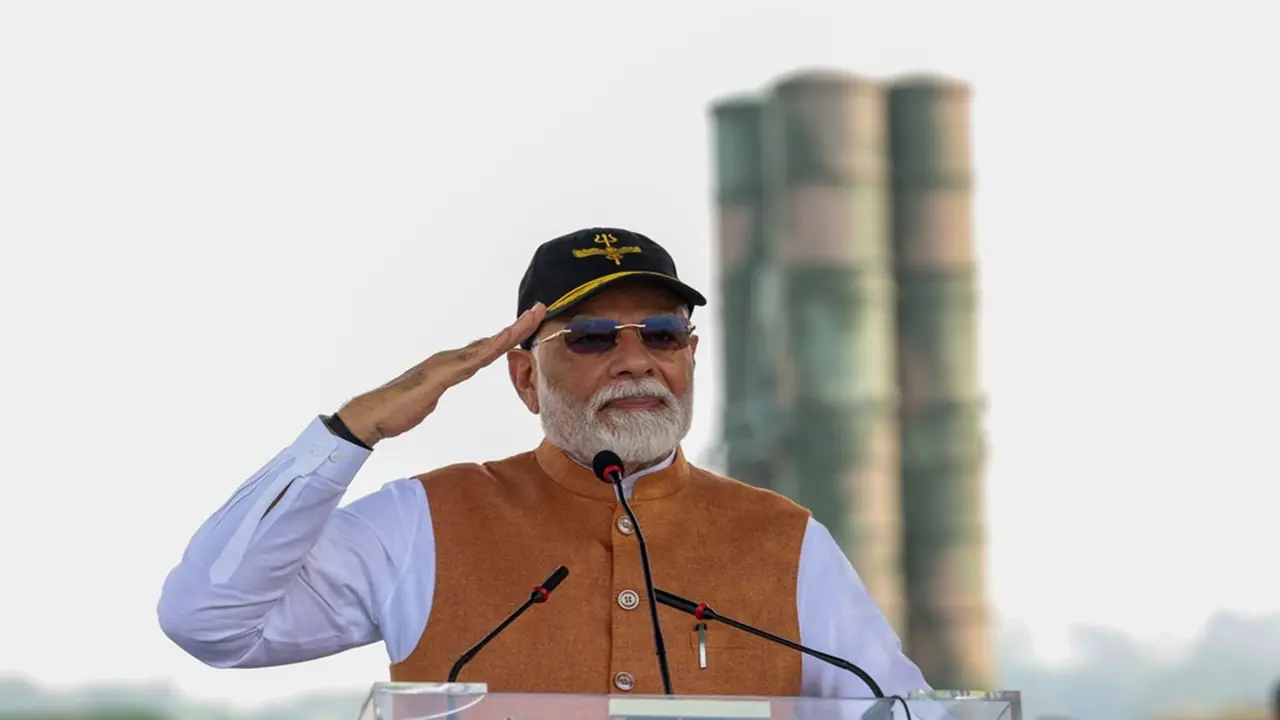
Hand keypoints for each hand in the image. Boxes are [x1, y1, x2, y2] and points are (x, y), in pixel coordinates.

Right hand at [336, 303, 546, 446]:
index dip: (509, 336)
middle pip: (493, 340)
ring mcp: (448, 364)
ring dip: (512, 330)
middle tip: (541, 309)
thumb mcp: (428, 397)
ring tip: (534, 316)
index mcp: (451, 364)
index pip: (487, 348)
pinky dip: (492, 347)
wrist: (375, 413)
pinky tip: (507, 339)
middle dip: (518, 326)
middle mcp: (451, 358)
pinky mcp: (444, 374)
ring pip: (489, 345)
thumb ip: (439, 387)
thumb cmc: (399, 408)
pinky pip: (474, 359)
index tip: (529, 325)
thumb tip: (444, 383)